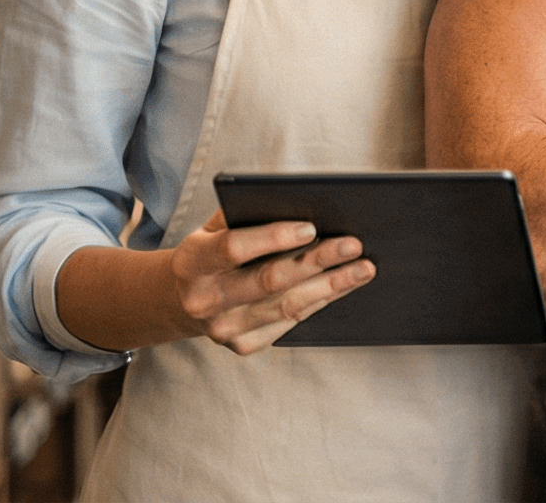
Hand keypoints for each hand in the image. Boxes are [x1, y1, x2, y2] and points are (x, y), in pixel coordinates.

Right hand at [169, 210, 373, 355]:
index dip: (273, 237)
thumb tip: (297, 201)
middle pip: (270, 280)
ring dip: (331, 286)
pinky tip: (343, 286)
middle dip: (317, 261)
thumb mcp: (213, 227)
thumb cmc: (209, 252)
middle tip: (353, 245)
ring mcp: (224, 329)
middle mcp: (205, 300)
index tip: (312, 227)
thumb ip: (243, 213)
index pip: (234, 248)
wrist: (182, 301)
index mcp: (193, 263)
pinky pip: (291, 322)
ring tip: (363, 268)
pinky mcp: (243, 346)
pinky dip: (320, 301)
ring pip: (288, 306)